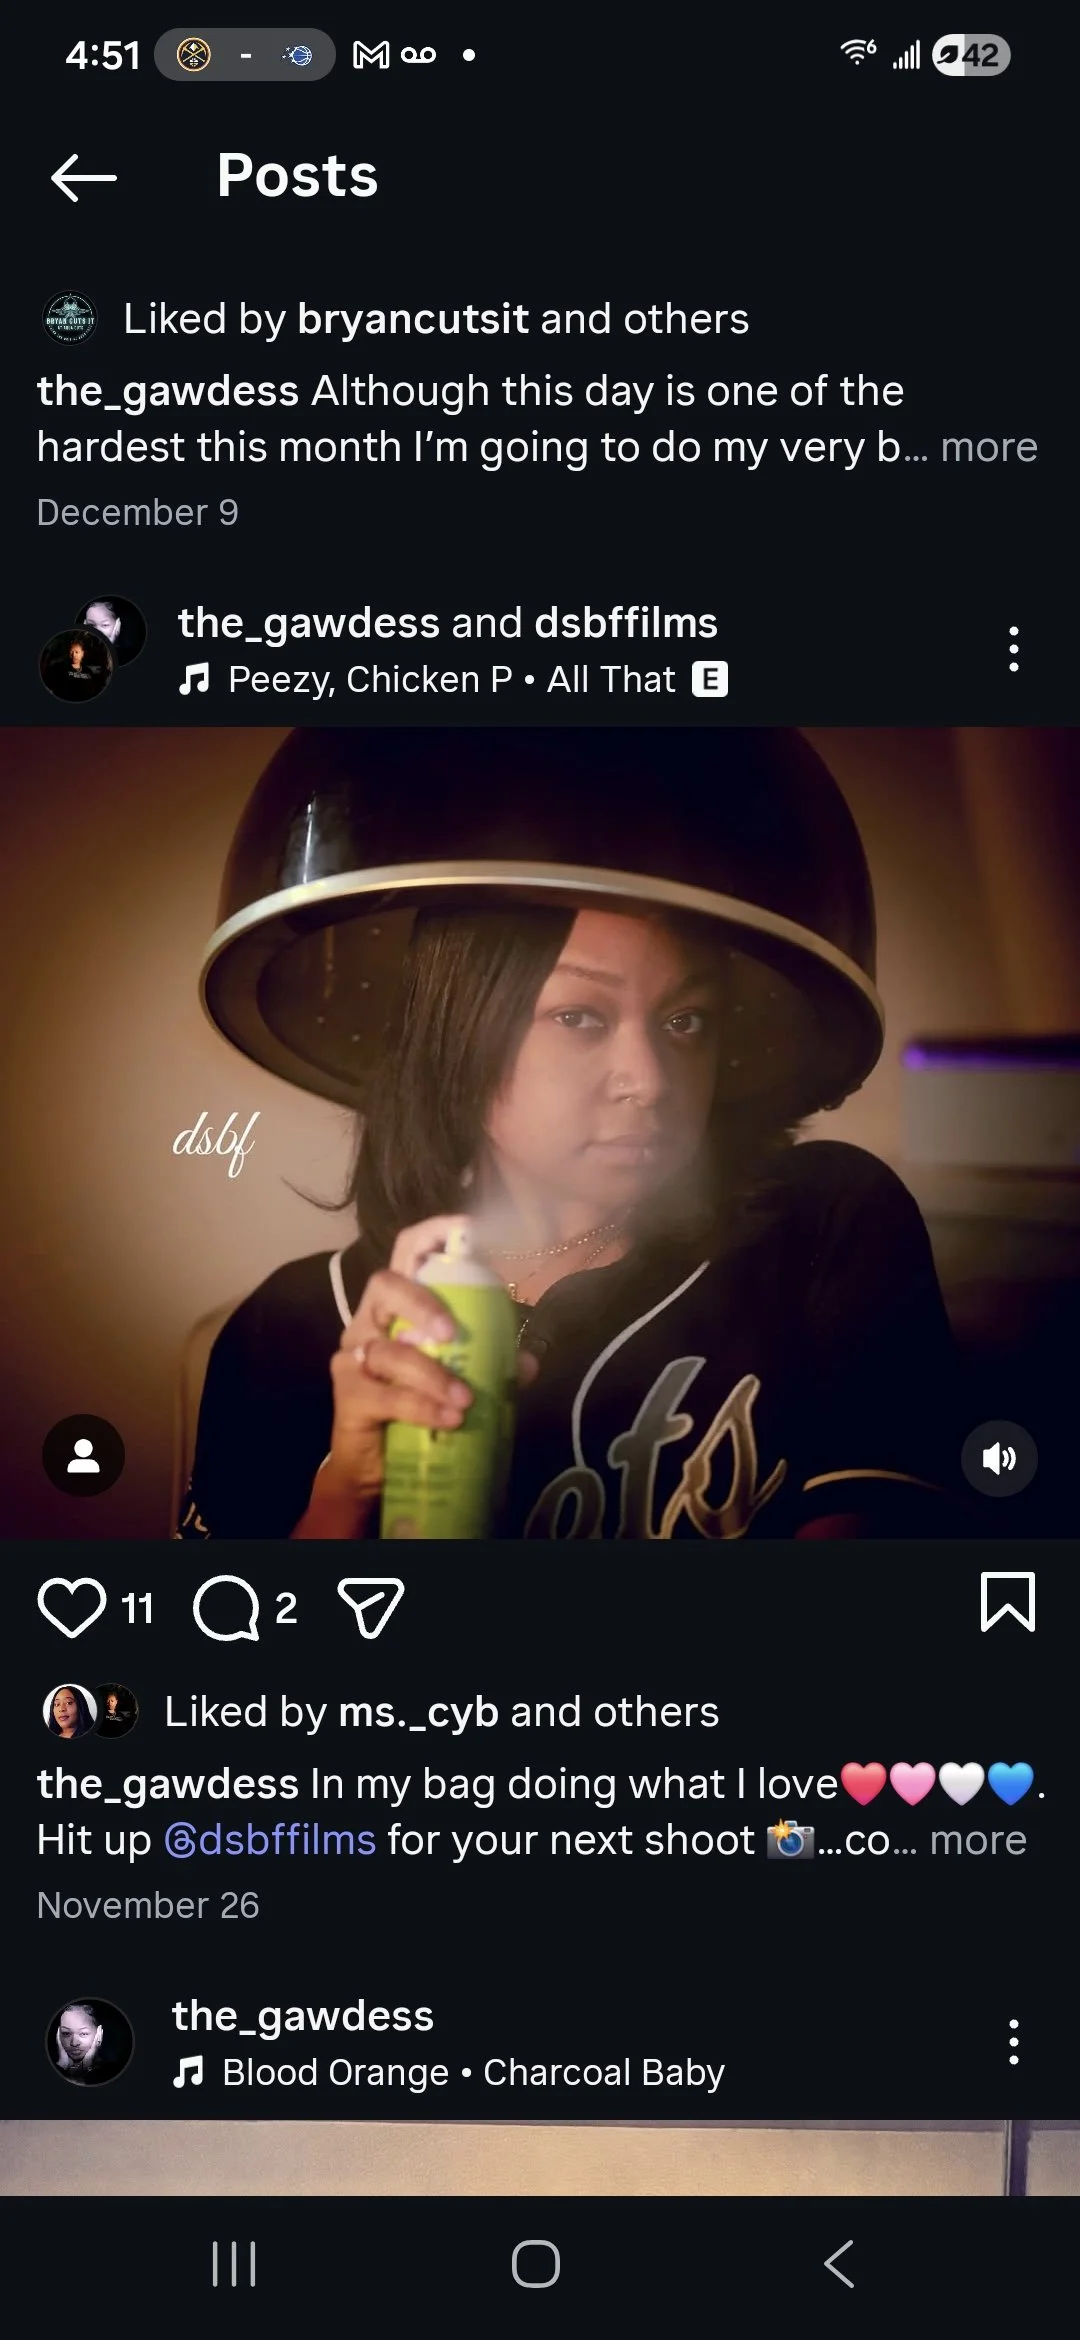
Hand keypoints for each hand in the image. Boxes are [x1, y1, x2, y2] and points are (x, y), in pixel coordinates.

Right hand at [294, 1217, 478, 1533]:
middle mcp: (369, 1322)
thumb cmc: (416, 1409)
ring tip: (465, 1399)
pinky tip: (448, 1418)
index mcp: (398, 1307)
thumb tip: (529, 1362)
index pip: (406, 1254)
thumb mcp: (459, 1380)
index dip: (433, 1235)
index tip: (466, 1230)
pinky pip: (384, 1394)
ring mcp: (353, 1357)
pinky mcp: (347, 1395)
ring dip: (432, 1374)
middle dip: (422, 1303)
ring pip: (389, 1349)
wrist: (375, 1467)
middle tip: (453, 1334)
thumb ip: (490, 1367)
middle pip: (385, 1287)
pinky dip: (420, 1405)